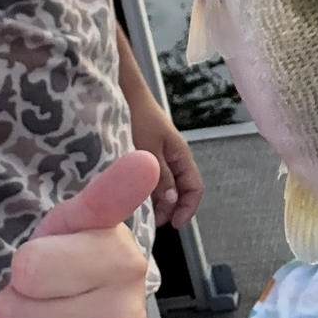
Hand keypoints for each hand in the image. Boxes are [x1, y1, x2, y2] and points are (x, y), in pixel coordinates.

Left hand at [0, 149, 158, 317]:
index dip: (22, 270)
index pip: (28, 268)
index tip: (45, 269)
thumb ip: (104, 195)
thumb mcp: (74, 229)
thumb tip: (146, 160)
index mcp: (123, 260)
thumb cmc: (70, 278)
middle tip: (41, 308)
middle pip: (14, 313)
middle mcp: (130, 314)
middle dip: (13, 310)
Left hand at [118, 45, 203, 226]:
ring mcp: (158, 157)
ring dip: (156, 202)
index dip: (187, 209)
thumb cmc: (137, 117)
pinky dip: (145, 191)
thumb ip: (160, 176)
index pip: (195, 188)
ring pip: (164, 187)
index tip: (172, 225)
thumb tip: (171, 203)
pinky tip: (131, 196)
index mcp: (180, 156)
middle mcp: (173, 158)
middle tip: (151, 222)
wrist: (123, 92)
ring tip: (140, 213)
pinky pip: (150, 179)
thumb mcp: (148, 150)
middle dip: (169, 209)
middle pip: (179, 191)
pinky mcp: (144, 156)